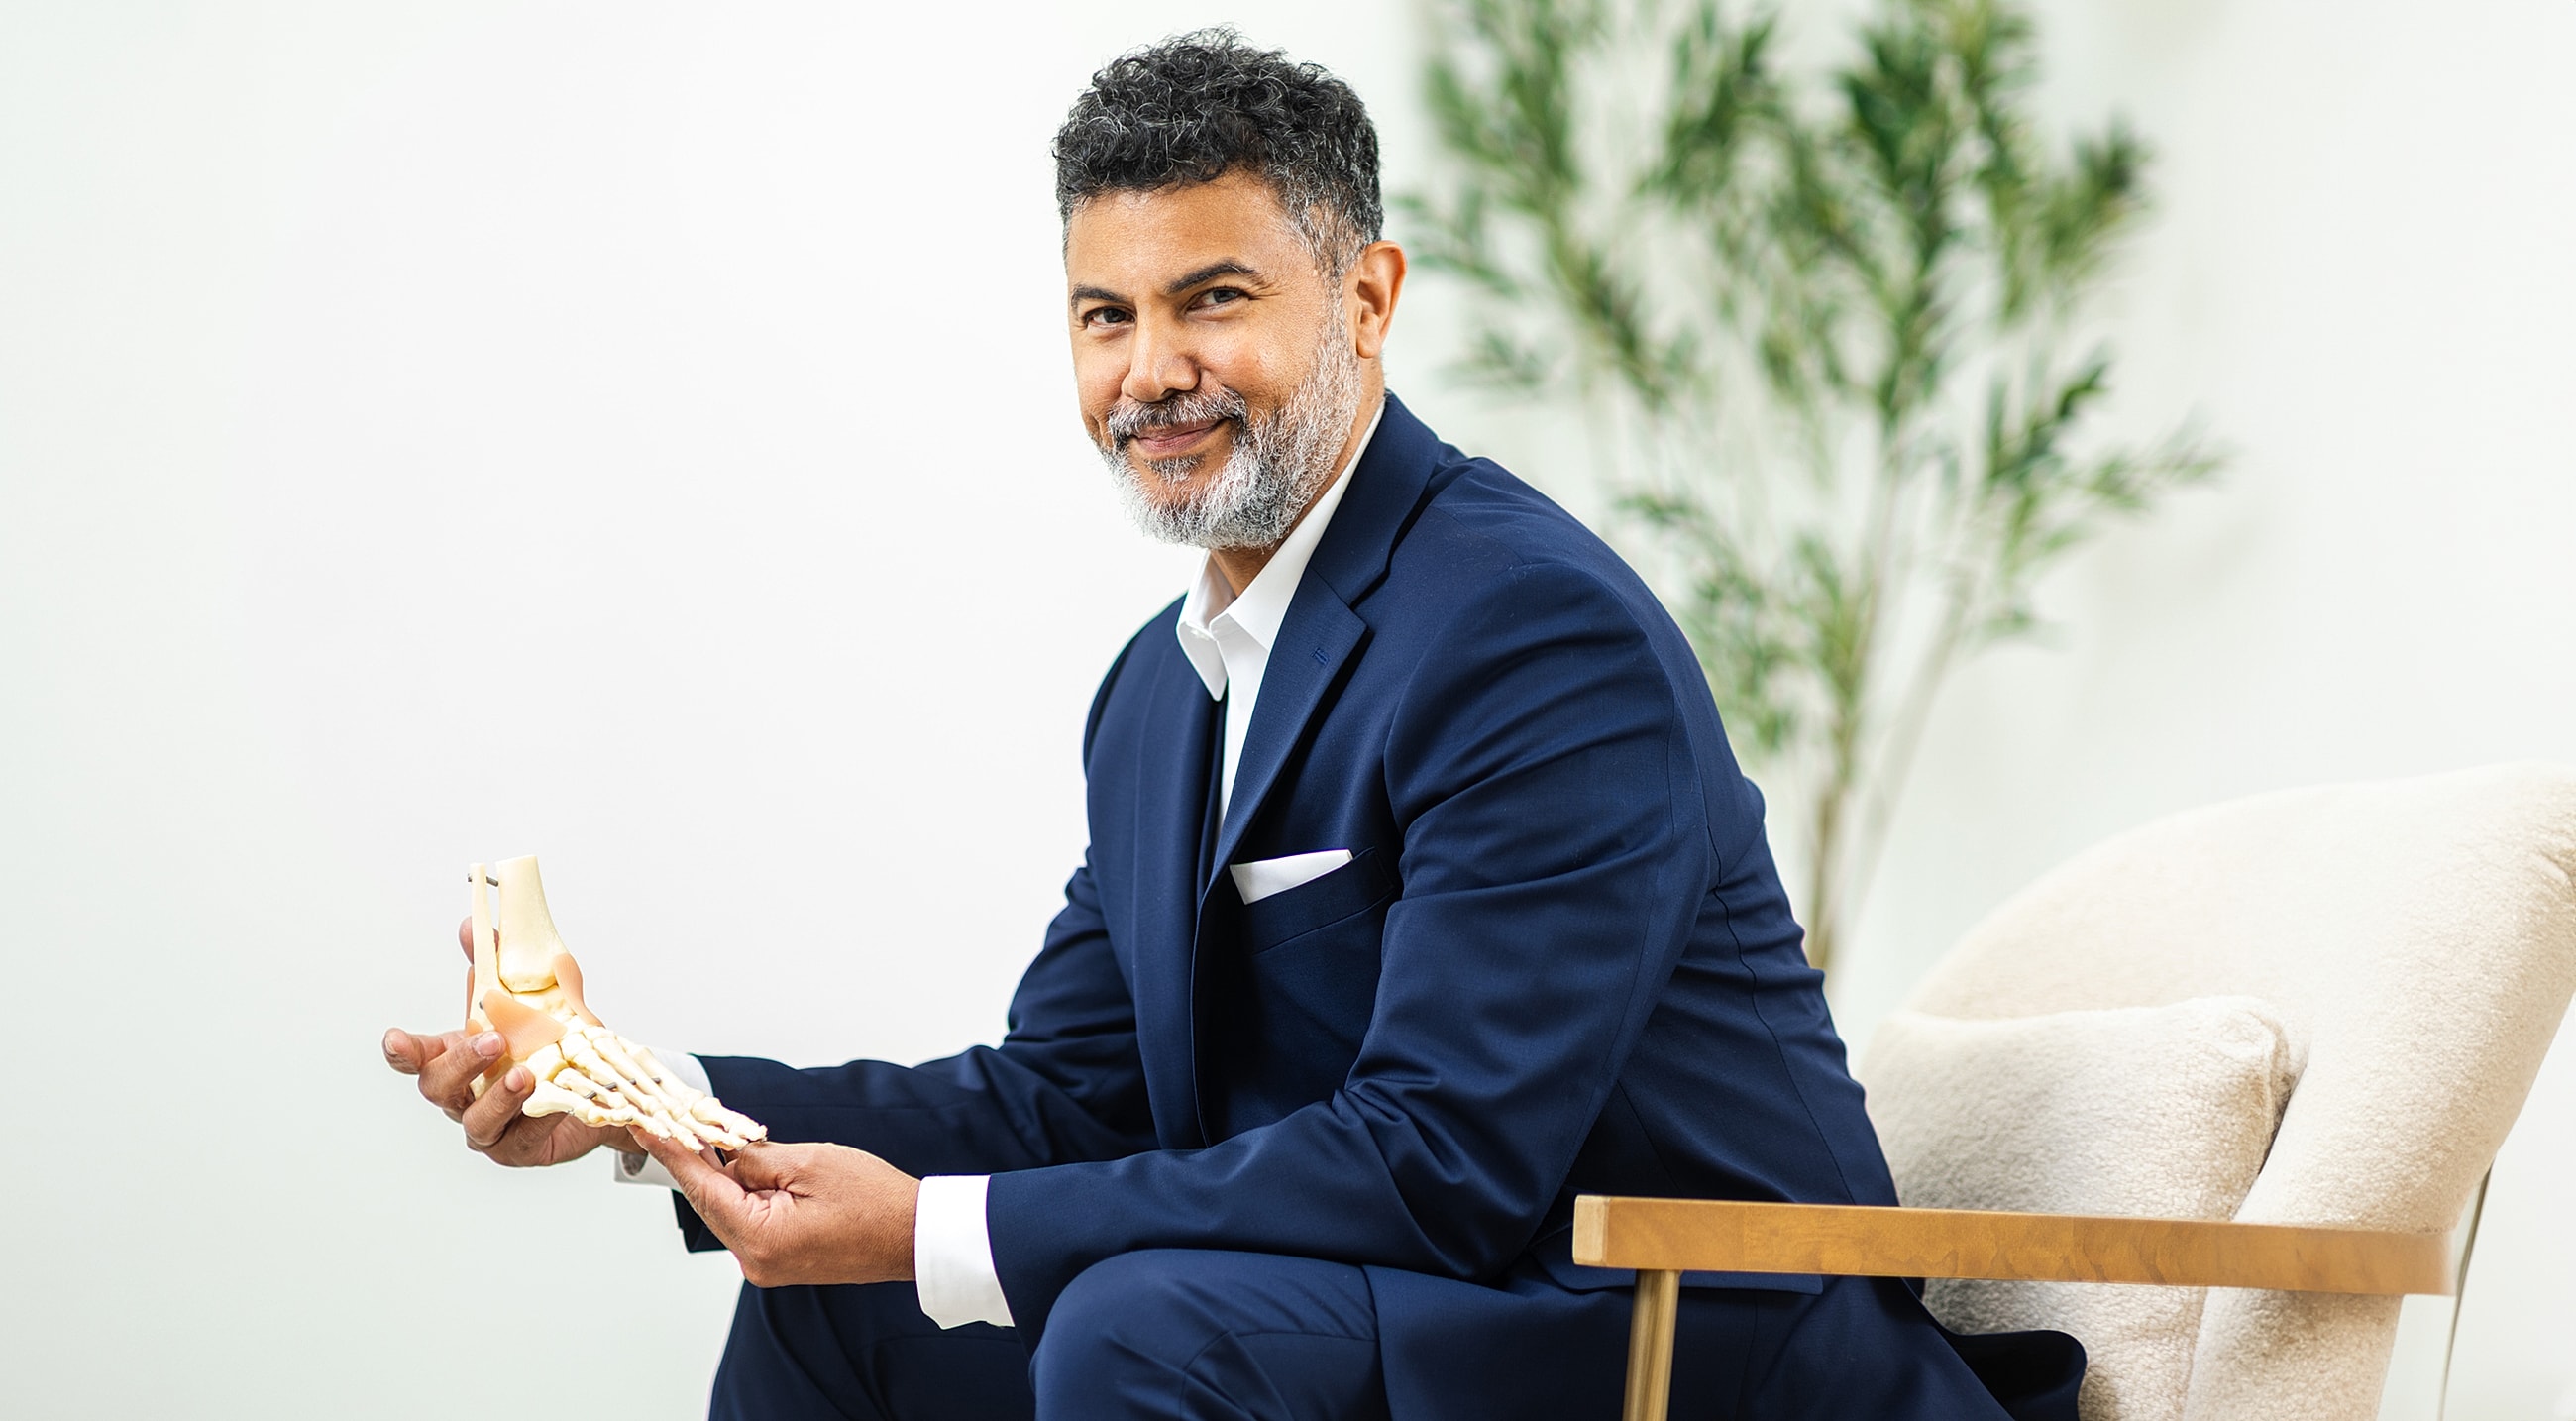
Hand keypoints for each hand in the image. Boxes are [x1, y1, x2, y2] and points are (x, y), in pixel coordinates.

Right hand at [379, 916, 633, 1168]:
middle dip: (462, 1062)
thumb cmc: (557, 1047)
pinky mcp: (518, 1150)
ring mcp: (489, 1127)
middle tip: (493, 1040)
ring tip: (525, 1075)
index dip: (402, 1051)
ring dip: (499, 1096)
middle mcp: (466, 1095)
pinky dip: (537, 1117)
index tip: (395, 1039)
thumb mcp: (536, 998)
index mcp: (459, 1057)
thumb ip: (502, 965)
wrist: (605, 1091)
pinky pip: (520, 1139)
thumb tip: (476, 924)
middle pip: (439, 1087)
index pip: (416, 1057)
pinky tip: (554, 1102)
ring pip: (476, 1120)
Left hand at [640, 1134, 920, 1287]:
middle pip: (711, 1200)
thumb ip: (756, 1157)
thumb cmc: (874, 1200)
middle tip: (676, 1118)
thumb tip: (725, 1153)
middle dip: (697, 1157)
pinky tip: (745, 1164)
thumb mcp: (809, 1162)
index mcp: (760, 1237)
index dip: (672, 1151)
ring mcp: (767, 1263)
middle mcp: (755, 1259)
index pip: (701, 1187)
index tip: (643, 1126)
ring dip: (724, 1173)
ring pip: (729, 1208)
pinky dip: (744, 1192)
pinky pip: (749, 1219)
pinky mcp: (780, 1260)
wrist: (914, 1237)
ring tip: (714, 1133)